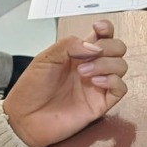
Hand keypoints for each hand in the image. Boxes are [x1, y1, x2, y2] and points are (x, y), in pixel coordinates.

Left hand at [2, 20, 127, 146]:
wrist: (25, 118)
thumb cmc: (32, 87)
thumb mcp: (45, 58)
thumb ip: (69, 45)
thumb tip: (96, 47)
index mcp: (79, 53)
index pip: (103, 36)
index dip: (107, 28)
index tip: (99, 28)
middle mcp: (92, 66)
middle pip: (118, 48)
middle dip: (109, 46)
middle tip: (88, 57)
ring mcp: (98, 85)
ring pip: (121, 66)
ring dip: (106, 64)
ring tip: (84, 73)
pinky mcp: (101, 103)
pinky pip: (121, 89)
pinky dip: (113, 81)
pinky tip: (96, 82)